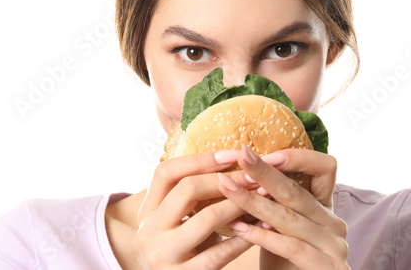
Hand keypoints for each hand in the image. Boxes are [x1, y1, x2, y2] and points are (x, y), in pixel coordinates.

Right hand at [137, 150, 255, 268]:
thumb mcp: (174, 221)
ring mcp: (164, 255)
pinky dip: (245, 236)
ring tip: (262, 194)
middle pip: (187, 189)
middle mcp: (149, 230)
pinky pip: (221, 252)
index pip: (165, 172)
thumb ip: (188, 197)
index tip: (232, 154)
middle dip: (226, 179)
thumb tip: (228, 160)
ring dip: (240, 203)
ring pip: (207, 218)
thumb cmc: (181, 248)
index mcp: (147, 211)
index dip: (200, 159)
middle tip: (253, 175)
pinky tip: (263, 226)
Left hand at [217, 145, 348, 269]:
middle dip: (264, 172)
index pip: (324, 168)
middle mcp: (334, 223)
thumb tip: (235, 170)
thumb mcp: (278, 227)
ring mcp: (335, 246)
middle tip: (241, 156)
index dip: (297, 157)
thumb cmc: (283, 262)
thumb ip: (270, 201)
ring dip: (254, 202)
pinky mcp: (330, 267)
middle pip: (297, 191)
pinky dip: (263, 236)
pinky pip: (293, 247)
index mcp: (324, 208)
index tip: (262, 153)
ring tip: (227, 188)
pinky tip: (239, 228)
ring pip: (290, 217)